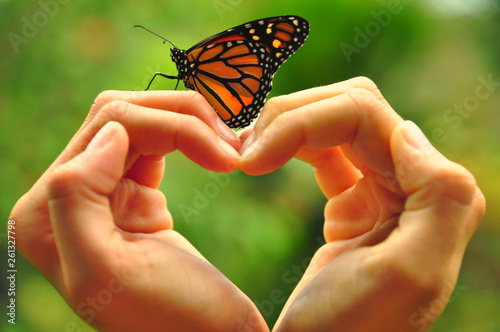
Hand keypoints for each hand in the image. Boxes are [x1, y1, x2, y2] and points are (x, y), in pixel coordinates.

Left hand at [10, 91, 267, 331]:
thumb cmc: (169, 318)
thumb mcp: (104, 270)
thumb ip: (78, 196)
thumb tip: (111, 131)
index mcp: (45, 215)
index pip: (106, 130)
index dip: (170, 129)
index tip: (226, 159)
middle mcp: (67, 199)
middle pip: (120, 116)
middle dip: (181, 119)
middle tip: (229, 146)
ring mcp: (104, 194)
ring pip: (140, 122)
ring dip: (188, 125)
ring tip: (228, 149)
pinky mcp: (137, 195)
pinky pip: (154, 144)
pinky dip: (187, 139)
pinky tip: (216, 155)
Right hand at [239, 77, 484, 331]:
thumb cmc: (353, 330)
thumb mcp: (407, 273)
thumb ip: (439, 196)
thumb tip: (408, 130)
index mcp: (431, 194)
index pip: (364, 115)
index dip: (302, 123)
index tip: (252, 162)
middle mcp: (411, 182)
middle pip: (348, 108)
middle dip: (292, 118)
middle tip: (246, 152)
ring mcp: (380, 187)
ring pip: (334, 121)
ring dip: (287, 128)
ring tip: (247, 156)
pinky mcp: (351, 199)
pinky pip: (324, 151)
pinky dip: (291, 145)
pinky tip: (261, 160)